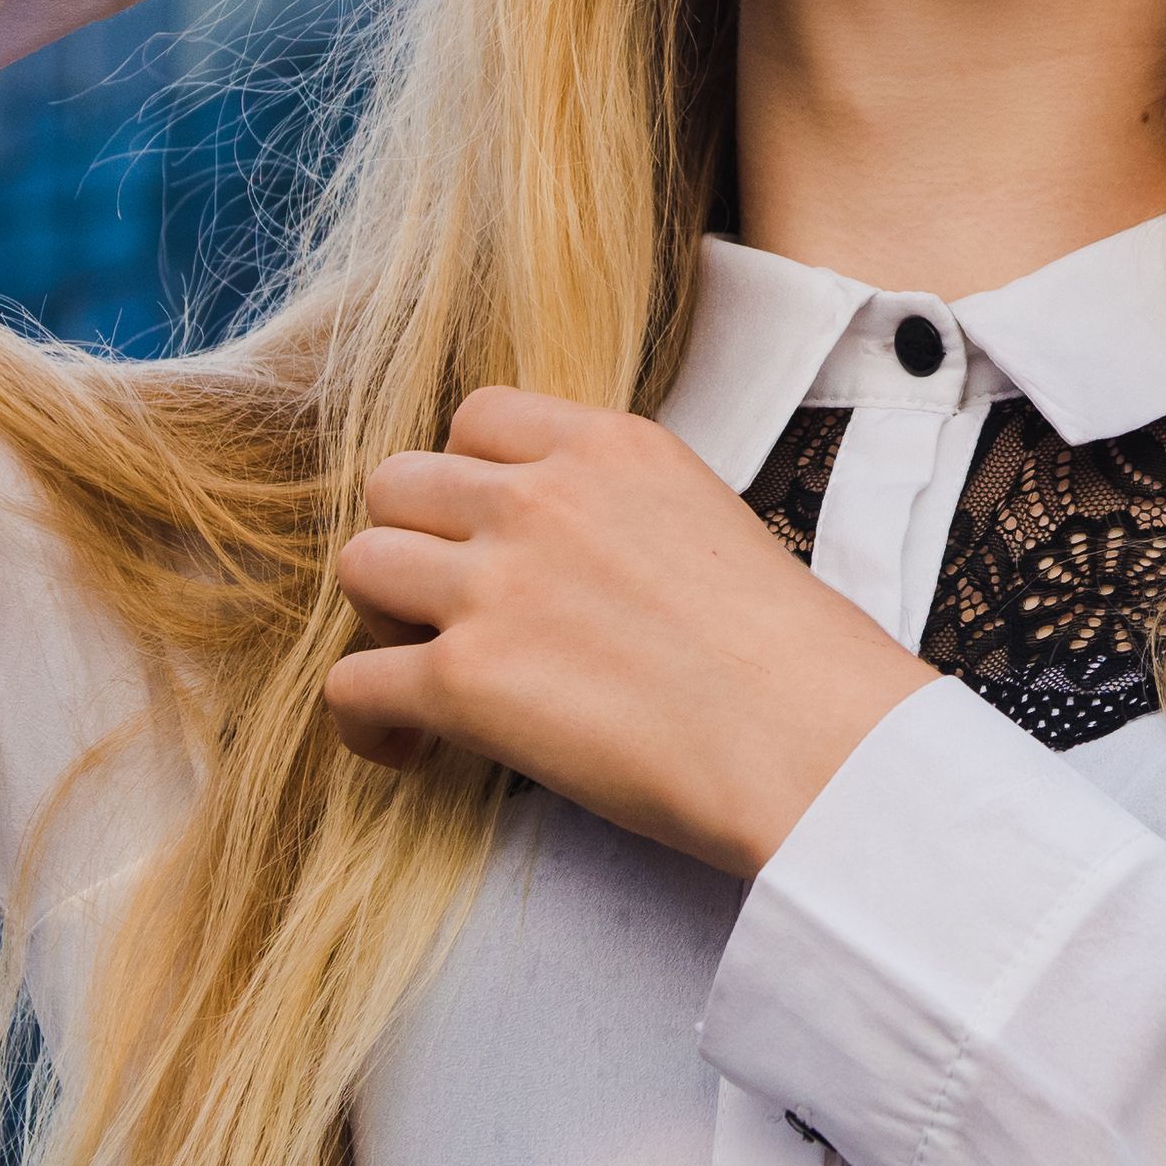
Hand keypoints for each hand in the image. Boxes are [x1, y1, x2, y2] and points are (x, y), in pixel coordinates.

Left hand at [324, 388, 937, 874]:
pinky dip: (367, 722)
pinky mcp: (464, 681)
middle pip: (398, 484)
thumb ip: (623, 513)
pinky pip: (351, 684)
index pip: (478, 417)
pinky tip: (410, 747)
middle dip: (415, 544)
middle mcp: (540, 498)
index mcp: (610, 446)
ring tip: (427, 675)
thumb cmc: (794, 660)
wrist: (813, 742)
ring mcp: (494, 584)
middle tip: (453, 611)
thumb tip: (580, 563)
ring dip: (383, 621)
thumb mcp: (711, 522)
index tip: (494, 536)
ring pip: (360, 565)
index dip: (470, 481)